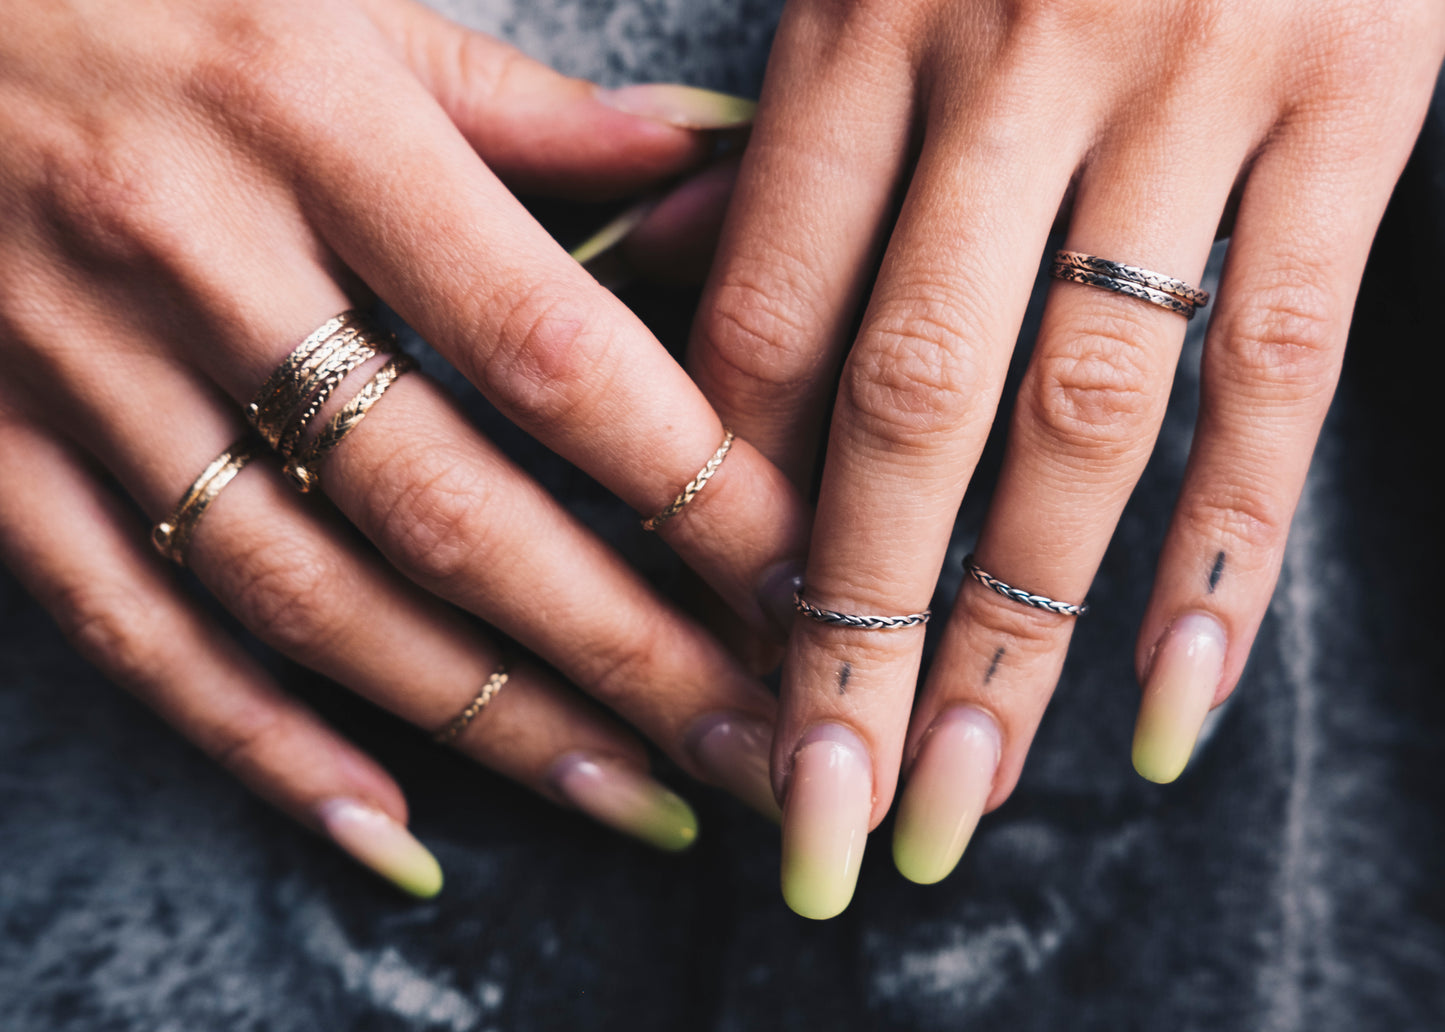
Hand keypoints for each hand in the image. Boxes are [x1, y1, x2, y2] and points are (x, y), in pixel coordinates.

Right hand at [0, 0, 806, 893]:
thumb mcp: (336, 1)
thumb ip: (522, 107)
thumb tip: (702, 162)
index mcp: (310, 118)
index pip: (545, 344)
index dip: (689, 480)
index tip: (801, 574)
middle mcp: (194, 254)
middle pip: (446, 506)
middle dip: (621, 650)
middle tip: (751, 743)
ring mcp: (78, 367)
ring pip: (308, 595)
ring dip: (485, 720)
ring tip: (627, 798)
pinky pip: (132, 625)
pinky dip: (262, 741)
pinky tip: (390, 822)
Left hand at [688, 0, 1444, 915]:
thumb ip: (786, 142)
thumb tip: (660, 290)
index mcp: (862, 19)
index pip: (759, 319)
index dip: (721, 506)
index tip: (703, 652)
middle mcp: (1014, 62)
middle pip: (902, 408)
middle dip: (848, 630)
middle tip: (808, 809)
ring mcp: (1192, 87)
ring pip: (1080, 421)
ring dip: (1013, 634)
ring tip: (960, 796)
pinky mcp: (1357, 105)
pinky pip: (1281, 372)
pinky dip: (1226, 552)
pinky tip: (1167, 703)